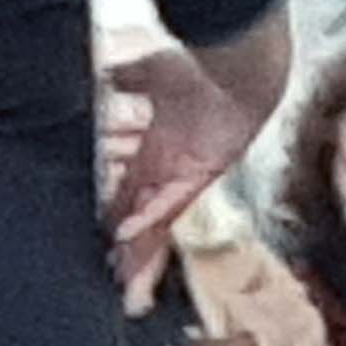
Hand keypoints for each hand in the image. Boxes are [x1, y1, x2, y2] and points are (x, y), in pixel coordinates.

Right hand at [101, 46, 263, 308]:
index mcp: (157, 149)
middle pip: (144, 218)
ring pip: (157, 222)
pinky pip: (169, 203)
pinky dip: (147, 218)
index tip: (103, 237)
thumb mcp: (149, 73)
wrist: (241, 68)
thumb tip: (105, 77)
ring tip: (123, 278)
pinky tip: (126, 234)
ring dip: (139, 248)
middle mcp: (170, 169)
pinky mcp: (200, 174)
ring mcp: (185, 175)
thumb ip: (125, 80)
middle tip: (114, 275)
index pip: (129, 190)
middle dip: (130, 247)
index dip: (116, 214)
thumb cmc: (203, 67)